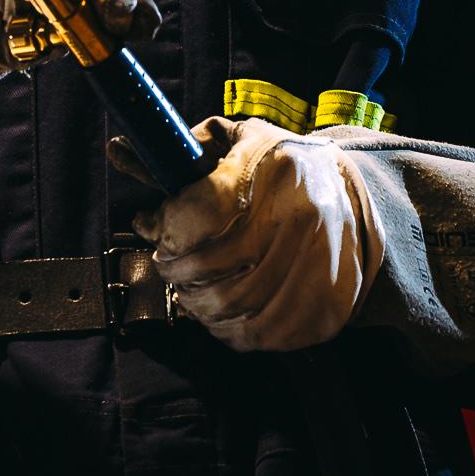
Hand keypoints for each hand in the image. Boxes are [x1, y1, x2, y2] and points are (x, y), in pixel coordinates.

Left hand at [131, 116, 379, 351]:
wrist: (357, 201)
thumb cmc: (284, 169)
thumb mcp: (241, 140)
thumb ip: (185, 148)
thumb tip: (117, 151)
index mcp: (277, 170)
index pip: (200, 212)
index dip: (166, 230)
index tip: (152, 230)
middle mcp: (301, 220)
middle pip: (211, 269)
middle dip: (175, 274)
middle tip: (168, 269)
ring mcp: (318, 269)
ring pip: (233, 308)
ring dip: (198, 307)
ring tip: (191, 295)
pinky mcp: (326, 309)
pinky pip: (263, 335)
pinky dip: (231, 333)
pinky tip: (220, 319)